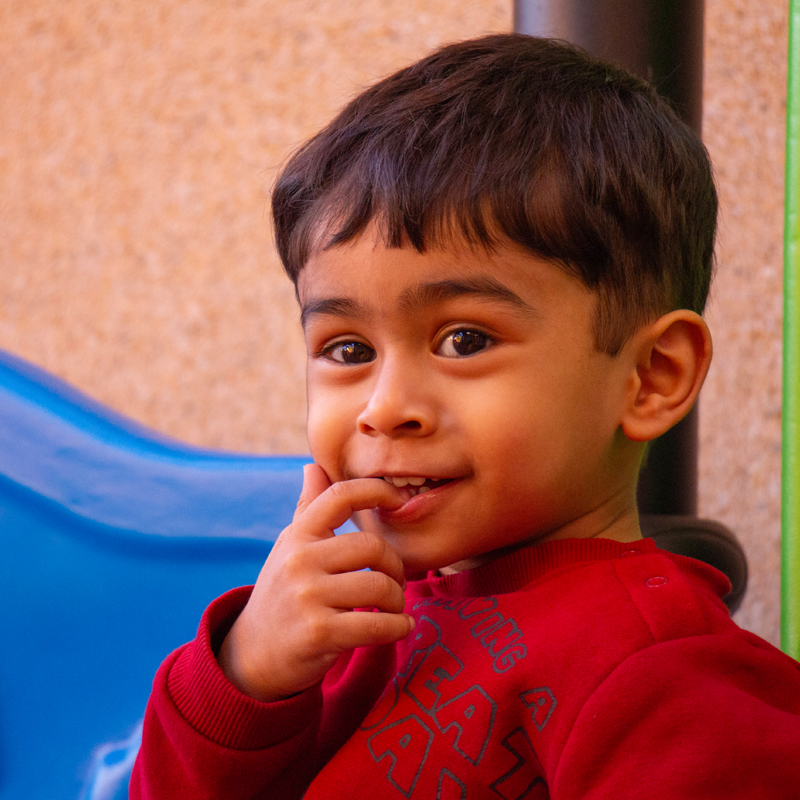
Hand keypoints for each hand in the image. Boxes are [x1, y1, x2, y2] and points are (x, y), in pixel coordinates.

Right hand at [218, 464, 414, 701]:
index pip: (341, 495)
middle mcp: (300, 560)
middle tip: (395, 581)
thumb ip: (307, 508)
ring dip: (397, 600)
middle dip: (395, 566)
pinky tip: (400, 626)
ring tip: (393, 607)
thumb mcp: (289, 548)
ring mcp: (308, 597)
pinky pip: (376, 625)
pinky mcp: (318, 633)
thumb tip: (313, 465)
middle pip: (372, 547)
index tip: (400, 500)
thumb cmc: (282, 594)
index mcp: (298, 535)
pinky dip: (398, 627)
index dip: (377, 490)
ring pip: (379, 586)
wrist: (251, 655)